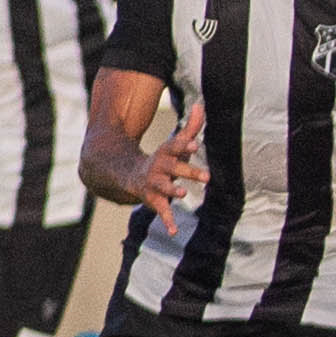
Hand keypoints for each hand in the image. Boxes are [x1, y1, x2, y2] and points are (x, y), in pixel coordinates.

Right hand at [129, 105, 209, 232]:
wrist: (129, 176)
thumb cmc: (163, 160)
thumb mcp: (175, 144)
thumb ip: (191, 128)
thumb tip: (202, 105)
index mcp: (166, 153)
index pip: (175, 147)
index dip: (184, 146)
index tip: (194, 145)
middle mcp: (159, 168)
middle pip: (173, 168)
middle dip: (188, 171)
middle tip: (206, 177)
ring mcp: (154, 184)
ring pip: (164, 188)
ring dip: (172, 191)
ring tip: (181, 195)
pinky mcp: (153, 200)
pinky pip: (161, 211)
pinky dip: (168, 222)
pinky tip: (174, 232)